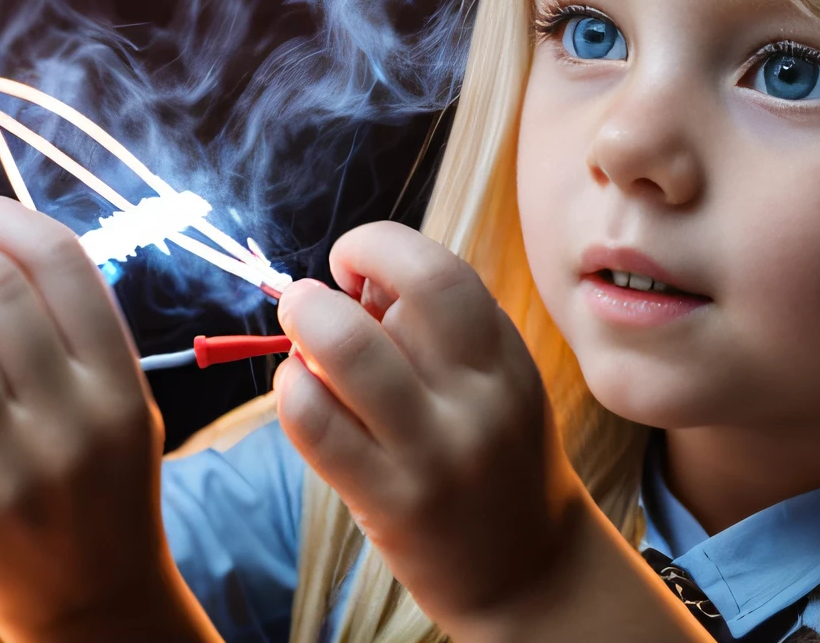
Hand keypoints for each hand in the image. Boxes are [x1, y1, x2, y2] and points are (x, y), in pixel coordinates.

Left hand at [274, 222, 706, 641]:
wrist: (528, 571)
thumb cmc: (497, 461)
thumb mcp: (494, 386)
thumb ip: (438, 334)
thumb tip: (351, 285)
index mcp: (505, 360)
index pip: (441, 272)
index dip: (381, 246)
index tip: (354, 263)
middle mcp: (479, 398)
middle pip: (408, 291)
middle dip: (345, 267)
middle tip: (311, 295)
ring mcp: (436, 451)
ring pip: (351, 351)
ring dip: (305, 323)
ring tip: (296, 335)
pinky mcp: (392, 501)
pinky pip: (317, 423)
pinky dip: (291, 388)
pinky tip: (296, 389)